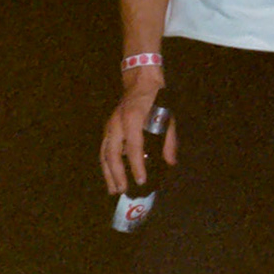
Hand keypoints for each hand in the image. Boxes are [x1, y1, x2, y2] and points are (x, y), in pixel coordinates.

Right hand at [100, 69, 177, 194]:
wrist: (140, 83)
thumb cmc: (157, 100)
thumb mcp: (169, 118)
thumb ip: (169, 141)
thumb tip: (170, 163)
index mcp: (133, 120)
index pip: (133, 148)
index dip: (137, 166)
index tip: (141, 181)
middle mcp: (117, 124)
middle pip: (112, 154)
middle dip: (117, 174)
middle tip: (122, 190)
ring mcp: (109, 126)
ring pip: (103, 153)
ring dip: (107, 173)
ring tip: (113, 189)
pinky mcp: (107, 128)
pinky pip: (103, 149)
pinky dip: (105, 164)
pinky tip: (110, 176)